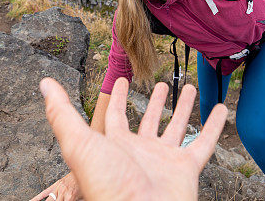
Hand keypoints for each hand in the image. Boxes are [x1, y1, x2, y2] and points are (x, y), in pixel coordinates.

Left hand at [35, 77, 227, 200]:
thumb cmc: (107, 185)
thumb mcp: (78, 143)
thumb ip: (62, 113)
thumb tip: (44, 85)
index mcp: (115, 146)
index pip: (117, 117)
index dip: (120, 98)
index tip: (124, 79)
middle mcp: (141, 152)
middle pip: (150, 122)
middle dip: (156, 103)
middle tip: (163, 84)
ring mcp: (165, 160)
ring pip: (177, 128)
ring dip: (183, 108)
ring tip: (189, 88)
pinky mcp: (187, 168)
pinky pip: (204, 142)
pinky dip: (214, 126)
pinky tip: (220, 108)